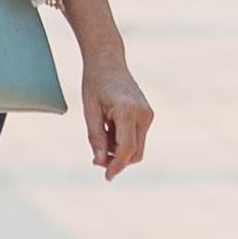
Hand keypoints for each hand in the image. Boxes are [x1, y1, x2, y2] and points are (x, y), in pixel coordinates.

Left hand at [79, 54, 152, 180]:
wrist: (108, 61)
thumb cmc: (94, 83)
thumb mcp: (89, 110)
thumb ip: (95, 137)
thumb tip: (100, 162)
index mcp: (127, 111)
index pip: (126, 149)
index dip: (117, 166)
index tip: (107, 177)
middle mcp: (143, 114)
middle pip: (134, 151)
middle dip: (117, 160)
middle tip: (96, 158)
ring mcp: (148, 114)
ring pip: (137, 146)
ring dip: (119, 150)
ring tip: (100, 134)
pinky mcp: (148, 114)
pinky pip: (137, 136)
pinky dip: (123, 139)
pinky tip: (108, 127)